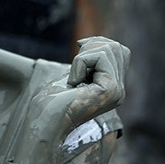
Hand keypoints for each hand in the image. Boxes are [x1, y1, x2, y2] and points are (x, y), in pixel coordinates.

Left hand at [16, 37, 129, 163]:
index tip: (79, 46)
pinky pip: (100, 57)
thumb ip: (87, 60)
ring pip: (109, 49)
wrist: (44, 121)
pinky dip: (80, 62)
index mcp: (112, 88)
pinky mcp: (111, 90)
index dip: (99, 42)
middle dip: (92, 46)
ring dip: (82, 56)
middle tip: (75, 64)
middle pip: (117, 48)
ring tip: (74, 78)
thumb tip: (88, 41)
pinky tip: (74, 83)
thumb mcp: (73, 73)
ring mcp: (117, 92)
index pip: (120, 51)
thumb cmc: (51, 101)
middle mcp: (119, 91)